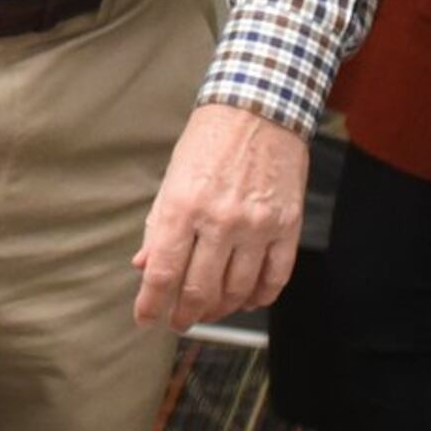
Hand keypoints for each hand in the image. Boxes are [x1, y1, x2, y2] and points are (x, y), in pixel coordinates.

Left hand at [130, 103, 310, 329]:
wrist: (259, 109)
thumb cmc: (209, 142)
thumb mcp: (173, 179)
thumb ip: (158, 226)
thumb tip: (143, 266)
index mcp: (182, 207)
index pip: (162, 272)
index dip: (151, 304)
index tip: (146, 319)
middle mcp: (219, 220)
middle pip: (200, 289)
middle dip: (185, 314)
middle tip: (179, 321)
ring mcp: (257, 225)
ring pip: (238, 290)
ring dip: (220, 309)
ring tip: (210, 311)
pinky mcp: (287, 226)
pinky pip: (275, 278)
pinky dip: (259, 297)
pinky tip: (247, 300)